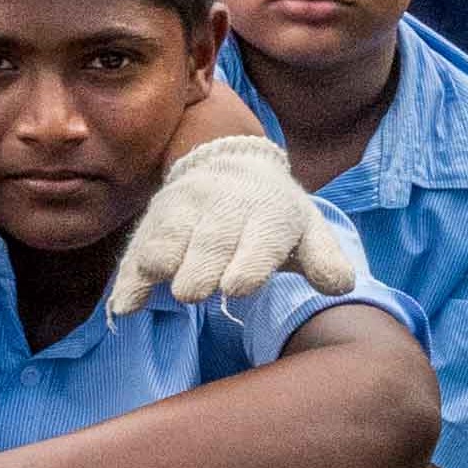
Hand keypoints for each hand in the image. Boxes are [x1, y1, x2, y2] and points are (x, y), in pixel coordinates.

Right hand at [111, 127, 373, 315]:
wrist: (228, 160)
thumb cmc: (273, 211)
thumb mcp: (306, 228)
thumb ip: (324, 259)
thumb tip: (341, 285)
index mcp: (267, 212)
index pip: (258, 239)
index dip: (247, 263)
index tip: (236, 288)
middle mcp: (223, 208)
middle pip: (208, 242)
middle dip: (200, 267)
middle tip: (195, 292)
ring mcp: (185, 212)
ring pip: (168, 239)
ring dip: (163, 262)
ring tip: (165, 283)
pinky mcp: (154, 222)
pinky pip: (138, 250)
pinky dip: (131, 278)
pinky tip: (126, 306)